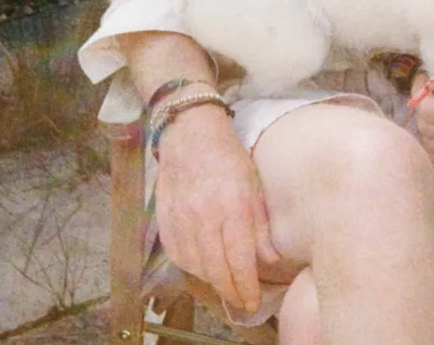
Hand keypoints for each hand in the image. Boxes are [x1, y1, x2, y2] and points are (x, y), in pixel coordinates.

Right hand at [154, 103, 281, 313]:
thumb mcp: (253, 184)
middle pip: (216, 269)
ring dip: (212, 282)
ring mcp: (181, 217)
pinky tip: (202, 268)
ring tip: (225, 285)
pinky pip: (176, 254)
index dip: (246, 286)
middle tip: (242, 302)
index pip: (240, 259)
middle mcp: (204, 214)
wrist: (189, 131)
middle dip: (230, 291)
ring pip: (195, 266)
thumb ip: (260, 224)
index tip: (253, 301)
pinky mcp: (164, 217)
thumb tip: (270, 259)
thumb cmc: (228, 155)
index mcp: (232, 204)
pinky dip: (191, 267)